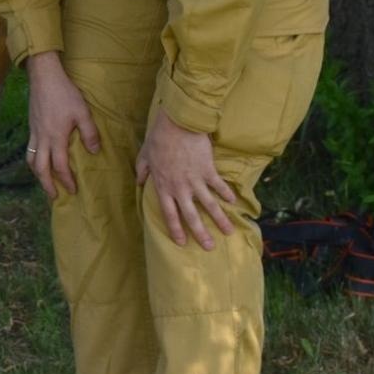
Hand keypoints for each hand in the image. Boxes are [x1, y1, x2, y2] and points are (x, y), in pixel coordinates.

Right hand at [25, 51, 100, 198]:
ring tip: (44, 181)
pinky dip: (34, 160)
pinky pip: (30, 149)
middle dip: (46, 184)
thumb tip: (94, 151)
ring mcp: (34, 132)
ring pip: (31, 159)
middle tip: (54, 196)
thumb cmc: (65, 94)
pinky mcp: (32, 126)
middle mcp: (42, 138)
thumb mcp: (82, 112)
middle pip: (40, 168)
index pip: (59, 166)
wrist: (44, 77)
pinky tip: (41, 159)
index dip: (66, 180)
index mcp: (55, 137)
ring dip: (38, 174)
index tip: (74, 190)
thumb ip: (89, 133)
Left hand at [136, 107, 235, 248]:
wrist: (177, 125)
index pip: (169, 213)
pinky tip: (233, 203)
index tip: (181, 242)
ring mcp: (195, 180)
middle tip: (208, 247)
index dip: (175, 229)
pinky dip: (226, 194)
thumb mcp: (144, 156)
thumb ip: (142, 171)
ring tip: (229, 232)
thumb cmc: (158, 139)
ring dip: (220, 219)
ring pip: (209, 205)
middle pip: (191, 216)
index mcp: (163, 187)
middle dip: (200, 233)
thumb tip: (140, 182)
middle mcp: (180, 188)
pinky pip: (219, 186)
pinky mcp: (208, 171)